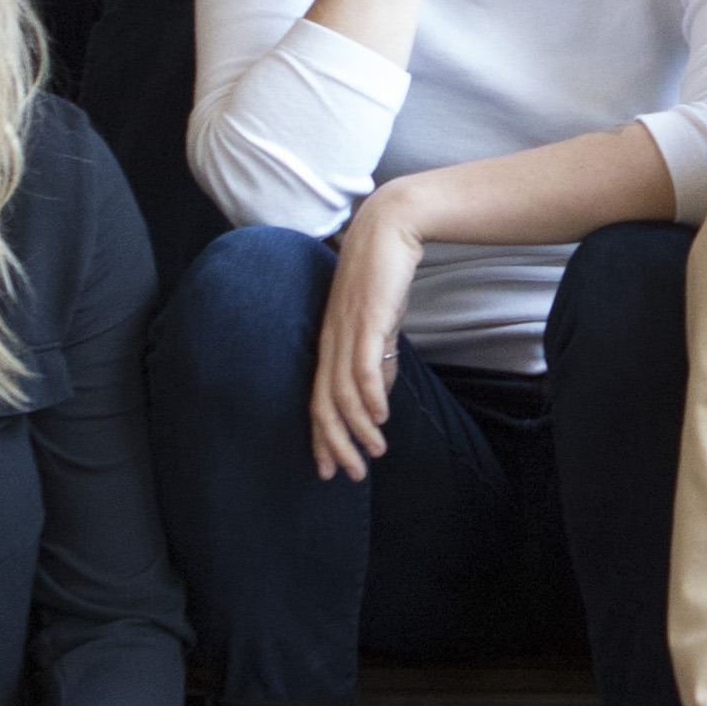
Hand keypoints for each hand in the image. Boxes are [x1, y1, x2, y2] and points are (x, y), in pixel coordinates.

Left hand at [309, 186, 427, 478]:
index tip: (330, 468)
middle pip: (322, 405)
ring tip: (374, 452)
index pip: (317, 401)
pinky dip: (369, 398)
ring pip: (342, 394)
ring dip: (357, 430)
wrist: (389, 230)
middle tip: (350, 475)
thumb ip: (377, 358)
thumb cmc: (384, 276)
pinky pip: (362, 367)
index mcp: (329, 344)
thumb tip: (379, 397)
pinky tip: (381, 418)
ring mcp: (345, 331)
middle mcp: (330, 342)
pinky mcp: (366, 320)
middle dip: (334, 446)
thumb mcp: (380, 325)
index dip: (321, 439)